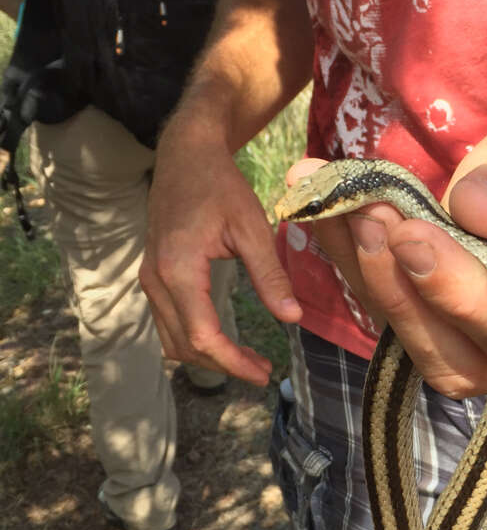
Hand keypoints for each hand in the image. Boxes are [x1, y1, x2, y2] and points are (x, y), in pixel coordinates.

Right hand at [140, 113, 301, 384]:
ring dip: (208, 356)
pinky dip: (194, 339)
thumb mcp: (252, 226)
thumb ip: (270, 274)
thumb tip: (292, 318)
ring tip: (248, 360)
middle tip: (263, 370)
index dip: (232, 362)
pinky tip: (224, 340)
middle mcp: (155, 279)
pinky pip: (168, 322)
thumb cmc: (221, 186)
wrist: (185, 156)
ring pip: (172, 339)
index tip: (264, 373)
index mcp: (178, 269)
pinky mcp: (153, 276)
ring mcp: (150, 279)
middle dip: (223, 365)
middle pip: (185, 345)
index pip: (202, 335)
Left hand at [293, 79, 486, 395]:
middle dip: (406, 290)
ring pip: (420, 338)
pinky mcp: (459, 313)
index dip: (467, 300)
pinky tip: (322, 200)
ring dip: (370, 273)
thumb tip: (472, 212)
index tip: (412, 238)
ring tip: (334, 200)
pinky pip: (402, 300)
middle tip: (367, 214)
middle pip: (465, 357)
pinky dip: (357, 254)